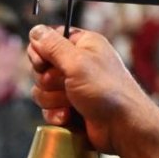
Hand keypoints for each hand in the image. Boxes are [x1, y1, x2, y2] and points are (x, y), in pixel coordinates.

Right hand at [26, 24, 155, 153]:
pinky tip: (69, 116)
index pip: (48, 40)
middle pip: (40, 68)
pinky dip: (56, 114)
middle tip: (67, 85)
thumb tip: (36, 31)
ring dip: (53, 100)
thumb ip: (53, 46)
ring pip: (41, 90)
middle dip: (49, 81)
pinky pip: (47, 108)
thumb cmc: (107, 91)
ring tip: (72, 103)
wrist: (123, 127)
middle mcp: (77, 63)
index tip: (43, 63)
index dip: (40, 53)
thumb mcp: (77, 62)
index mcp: (83, 45)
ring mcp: (73, 87)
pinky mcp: (69, 107)